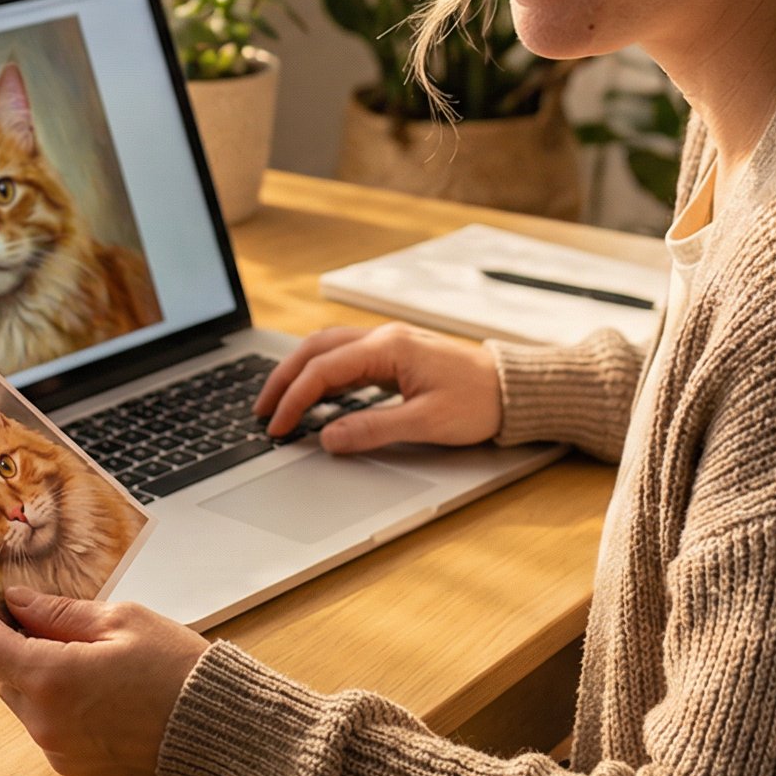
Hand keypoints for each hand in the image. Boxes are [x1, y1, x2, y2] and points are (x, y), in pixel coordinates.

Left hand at [0, 586, 208, 775]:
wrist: (222, 734)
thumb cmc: (179, 672)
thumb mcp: (122, 620)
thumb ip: (59, 612)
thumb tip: (18, 601)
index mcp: (50, 678)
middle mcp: (44, 723)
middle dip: (11, 645)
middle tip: (44, 620)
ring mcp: (59, 753)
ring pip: (25, 704)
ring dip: (38, 678)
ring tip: (89, 659)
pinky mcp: (77, 773)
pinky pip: (51, 731)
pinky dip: (61, 708)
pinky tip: (102, 694)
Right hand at [254, 323, 502, 452]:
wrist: (514, 389)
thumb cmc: (479, 402)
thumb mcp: (426, 423)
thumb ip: (373, 429)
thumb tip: (328, 438)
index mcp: (389, 347)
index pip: (324, 369)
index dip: (294, 399)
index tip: (277, 426)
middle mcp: (384, 337)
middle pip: (316, 349)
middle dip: (284, 378)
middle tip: (262, 410)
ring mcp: (389, 343)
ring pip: (328, 348)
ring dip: (299, 372)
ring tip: (279, 402)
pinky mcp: (395, 354)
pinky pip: (346, 356)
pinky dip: (321, 373)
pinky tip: (315, 394)